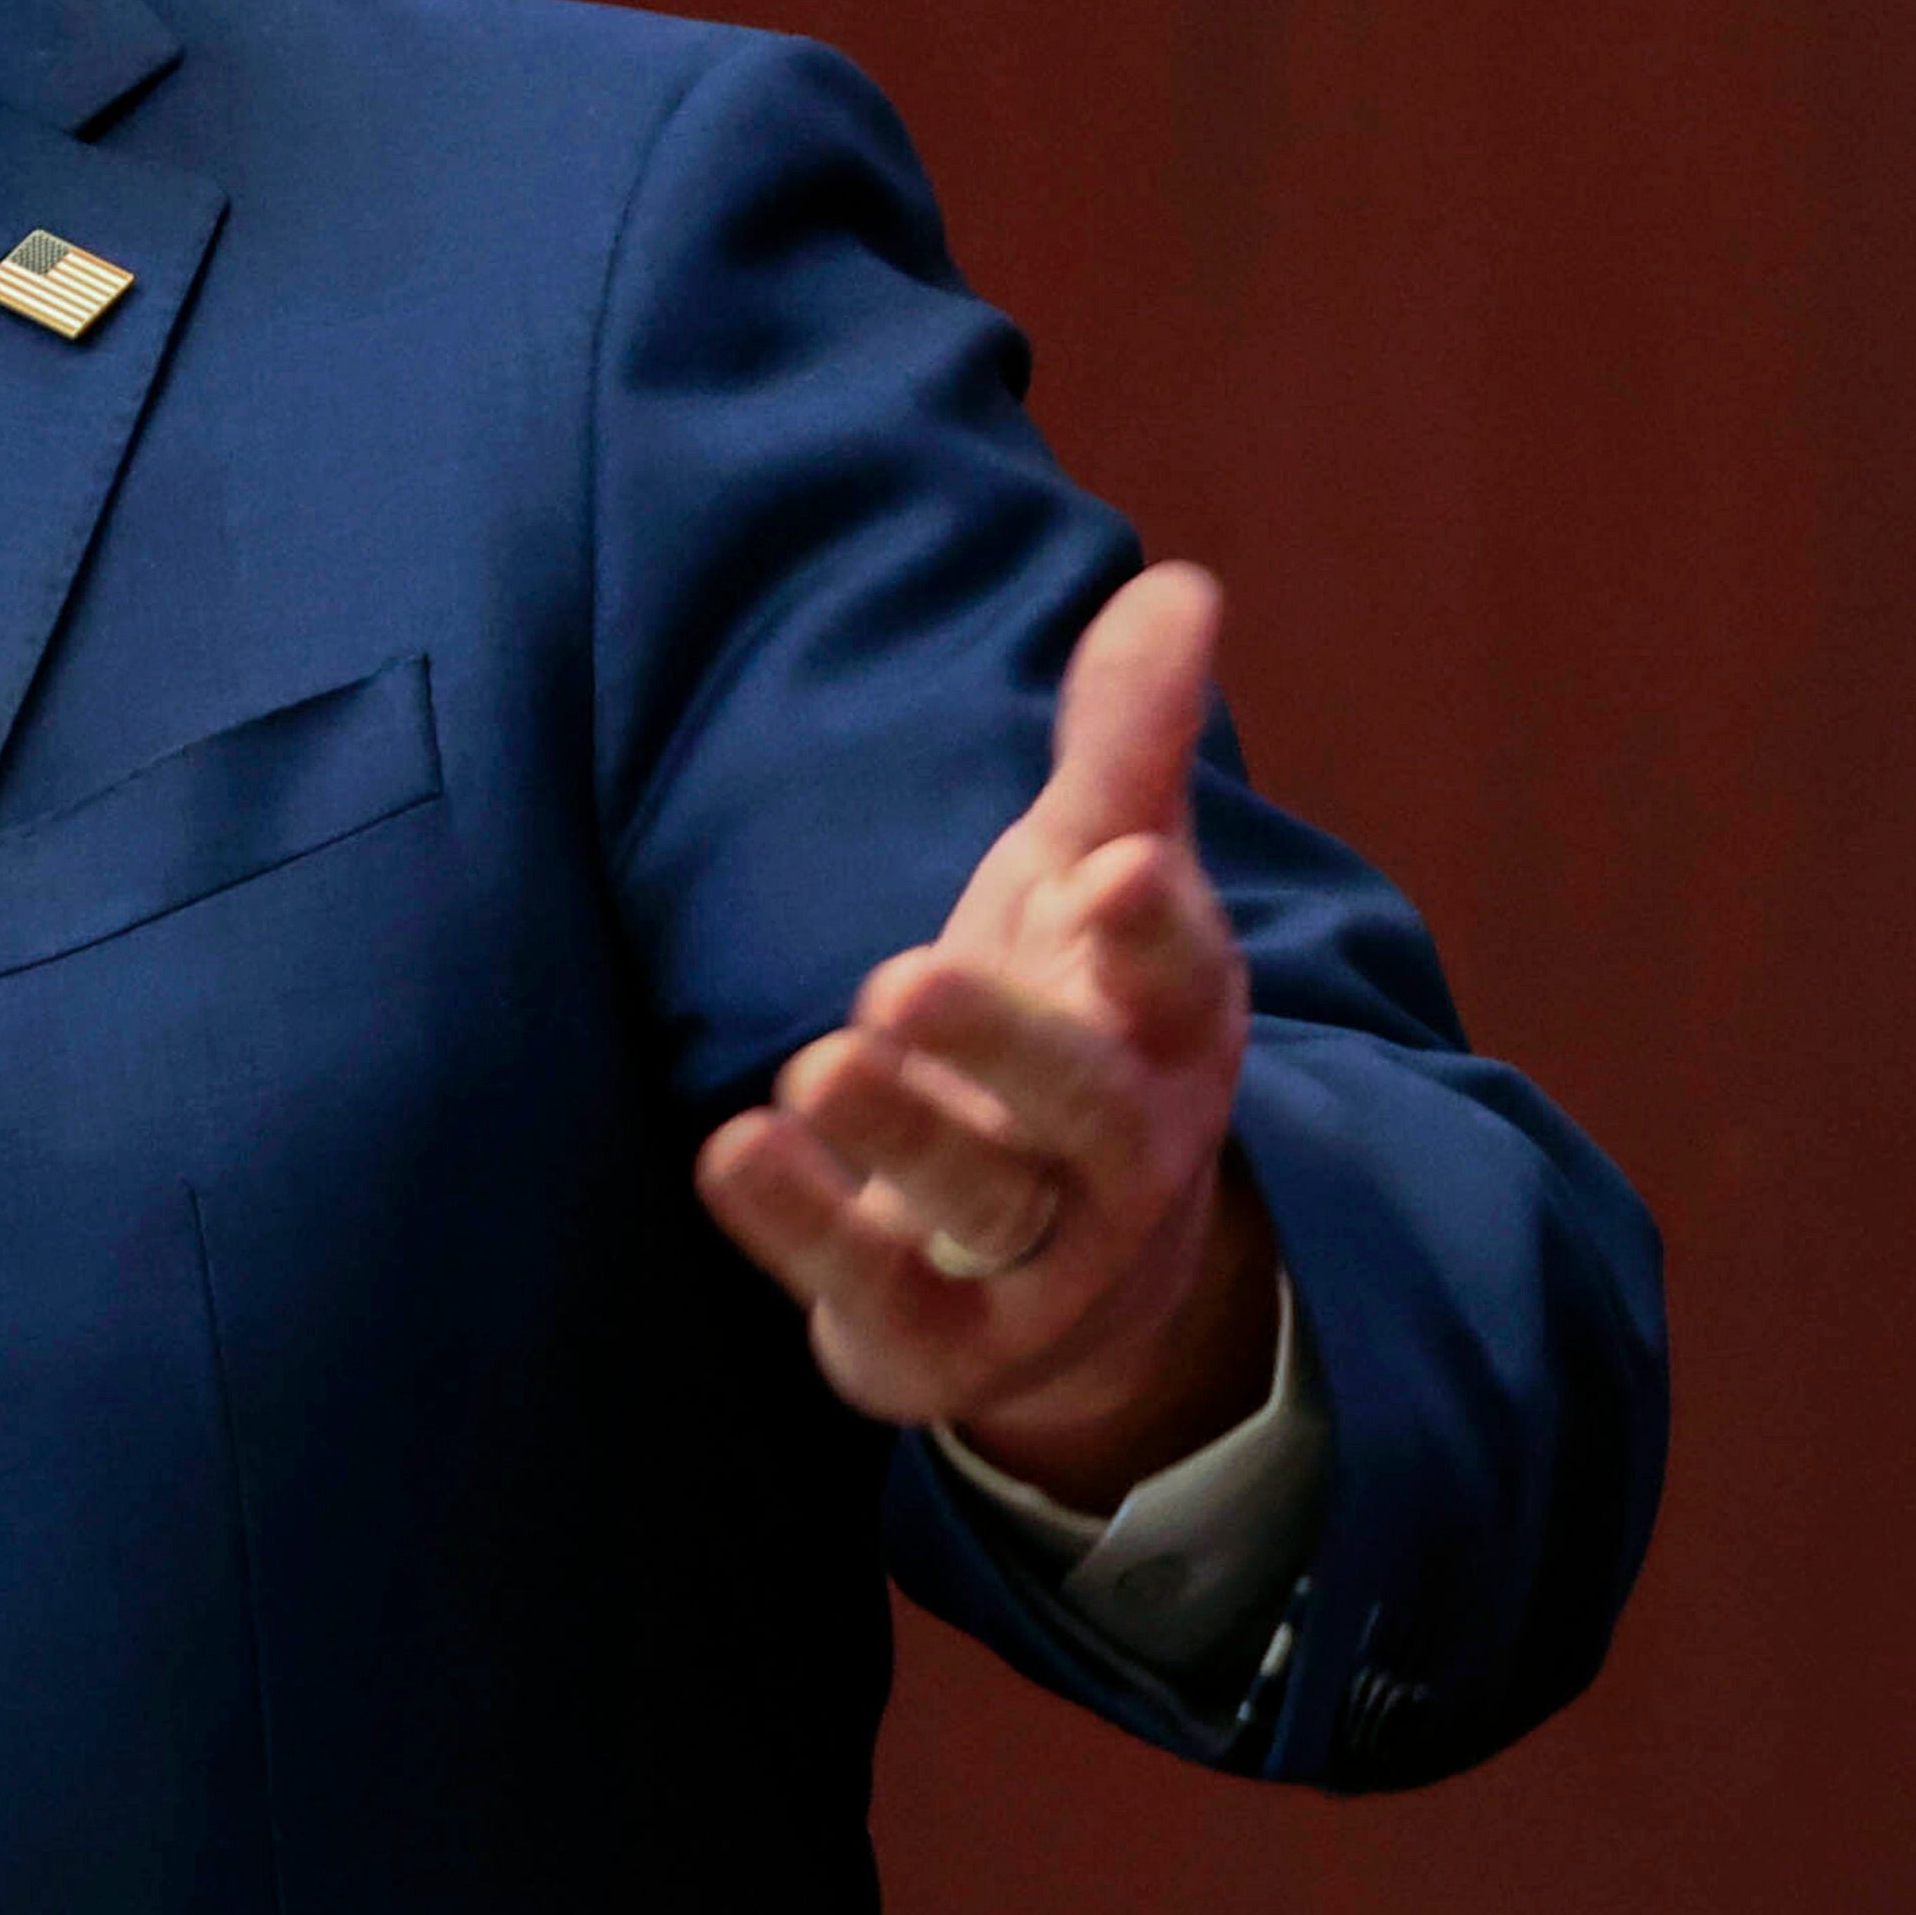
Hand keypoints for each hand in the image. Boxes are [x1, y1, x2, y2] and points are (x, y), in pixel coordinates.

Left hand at [693, 562, 1276, 1506]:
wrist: (1084, 1272)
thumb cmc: (1077, 1022)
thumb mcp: (1096, 879)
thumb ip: (1125, 745)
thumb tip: (1178, 582)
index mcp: (1169, 1028)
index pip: (1182, 981)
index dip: (1156, 930)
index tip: (1118, 864)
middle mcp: (1120, 1149)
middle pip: (1085, 1108)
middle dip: (1004, 1047)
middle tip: (903, 976)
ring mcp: (1036, 1256)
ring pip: (980, 1206)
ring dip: (904, 1138)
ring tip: (818, 1062)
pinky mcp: (935, 1332)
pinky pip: (875, 1290)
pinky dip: (806, 1229)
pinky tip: (733, 1152)